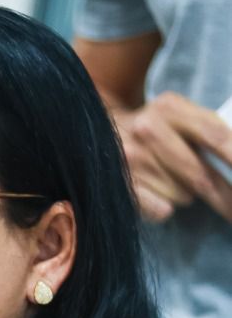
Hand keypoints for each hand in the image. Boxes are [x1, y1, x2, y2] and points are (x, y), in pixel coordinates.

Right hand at [115, 93, 231, 222]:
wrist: (98, 131)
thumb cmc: (156, 127)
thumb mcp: (180, 116)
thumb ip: (211, 130)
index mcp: (170, 108)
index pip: (216, 135)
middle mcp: (148, 131)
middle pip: (201, 176)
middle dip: (227, 199)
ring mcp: (130, 160)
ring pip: (183, 195)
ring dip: (188, 194)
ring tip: (172, 179)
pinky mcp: (120, 186)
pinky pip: (162, 210)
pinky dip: (166, 206)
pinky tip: (156, 191)